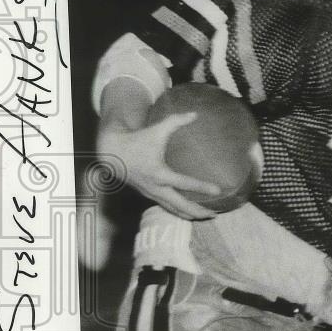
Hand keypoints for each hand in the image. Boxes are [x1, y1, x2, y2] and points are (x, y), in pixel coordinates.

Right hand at [97, 113, 220, 220]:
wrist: (113, 153)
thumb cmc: (137, 140)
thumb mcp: (156, 129)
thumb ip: (176, 121)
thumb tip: (195, 114)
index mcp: (159, 173)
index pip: (184, 183)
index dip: (202, 187)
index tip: (218, 190)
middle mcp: (155, 187)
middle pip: (180, 205)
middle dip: (198, 211)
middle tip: (215, 214)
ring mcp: (152, 194)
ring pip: (173, 210)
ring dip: (191, 214)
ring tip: (209, 216)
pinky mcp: (150, 195)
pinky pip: (167, 207)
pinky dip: (180, 212)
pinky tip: (193, 213)